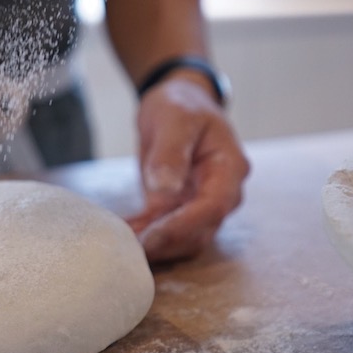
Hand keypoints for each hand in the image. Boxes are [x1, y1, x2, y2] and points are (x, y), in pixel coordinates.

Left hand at [126, 74, 249, 261]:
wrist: (178, 103)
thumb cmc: (182, 106)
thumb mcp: (176, 119)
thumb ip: (171, 152)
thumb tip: (164, 188)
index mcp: (229, 169)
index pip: (212, 207)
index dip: (183, 226)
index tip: (152, 236)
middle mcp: (221, 193)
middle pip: (199, 230)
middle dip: (166, 243)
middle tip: (131, 249)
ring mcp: (200, 203)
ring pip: (183, 238)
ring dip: (154, 245)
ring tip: (122, 246)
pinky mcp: (178, 207)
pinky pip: (163, 228)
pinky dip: (144, 234)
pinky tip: (122, 236)